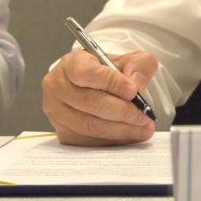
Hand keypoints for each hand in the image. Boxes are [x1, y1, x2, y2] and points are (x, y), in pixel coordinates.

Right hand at [41, 50, 157, 145]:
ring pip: (90, 125)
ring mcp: (56, 112)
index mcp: (70, 63)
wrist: (98, 86)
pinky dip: (114, 140)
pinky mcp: (63, 133)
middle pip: (89, 102)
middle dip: (122, 111)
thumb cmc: (111, 72)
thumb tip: (138, 86)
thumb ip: (139, 66)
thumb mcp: (130, 59)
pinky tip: (131, 135)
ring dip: (121, 129)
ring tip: (143, 127)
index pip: (86, 73)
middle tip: (144, 115)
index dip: (111, 83)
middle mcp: (57, 87)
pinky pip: (89, 141)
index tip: (133, 91)